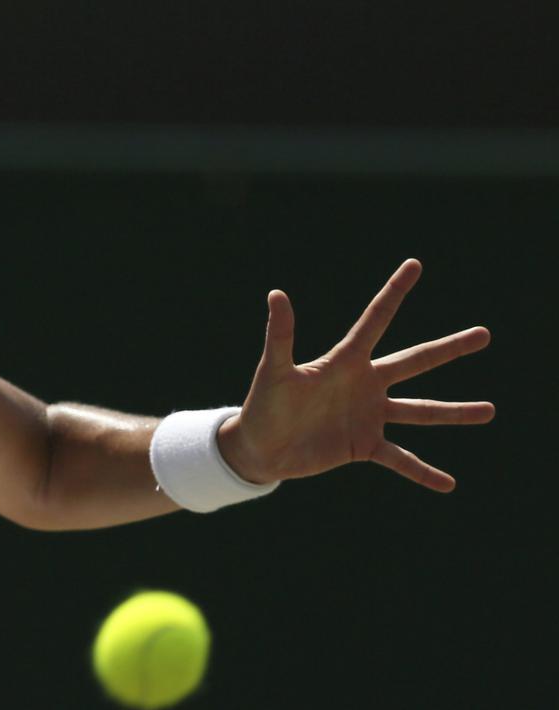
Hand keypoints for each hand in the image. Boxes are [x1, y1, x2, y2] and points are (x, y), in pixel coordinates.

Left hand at [219, 258, 493, 491]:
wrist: (260, 447)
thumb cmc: (264, 404)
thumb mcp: (274, 370)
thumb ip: (280, 335)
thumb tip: (276, 293)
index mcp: (346, 360)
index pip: (375, 319)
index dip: (394, 292)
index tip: (414, 264)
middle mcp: (365, 384)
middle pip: (415, 361)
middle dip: (449, 349)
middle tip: (484, 334)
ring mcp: (369, 415)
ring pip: (420, 412)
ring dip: (454, 412)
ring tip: (490, 410)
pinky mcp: (364, 446)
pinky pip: (400, 459)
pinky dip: (422, 471)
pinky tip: (447, 484)